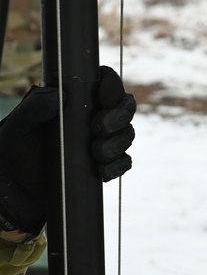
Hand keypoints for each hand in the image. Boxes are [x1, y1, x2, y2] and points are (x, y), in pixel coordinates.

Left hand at [0, 66, 136, 235]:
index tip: (103, 96)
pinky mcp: (102, 167)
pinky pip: (123, 163)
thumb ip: (34, 107)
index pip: (104, 83)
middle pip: (125, 107)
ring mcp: (100, 142)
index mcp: (75, 101)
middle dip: (119, 116)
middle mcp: (91, 118)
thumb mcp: (16, 127)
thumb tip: (60, 95)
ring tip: (96, 154)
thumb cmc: (12, 152)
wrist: (13, 191)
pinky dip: (117, 166)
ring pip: (126, 134)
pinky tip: (101, 171)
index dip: (111, 85)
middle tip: (99, 128)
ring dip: (117, 143)